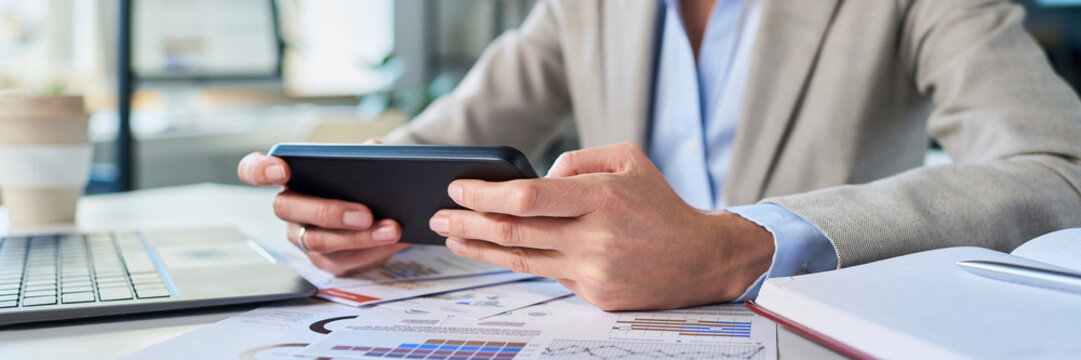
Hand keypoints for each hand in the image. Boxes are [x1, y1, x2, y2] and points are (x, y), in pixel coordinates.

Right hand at [237, 141, 407, 275]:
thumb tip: (374, 151)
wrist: (383, 206)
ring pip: (319, 241)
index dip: (260, 169)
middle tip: (365, 213)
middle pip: (290, 210)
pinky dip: (373, 251)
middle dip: (329, 212)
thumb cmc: (363, 179)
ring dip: (359, 237)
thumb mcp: (367, 160)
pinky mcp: (323, 261)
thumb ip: (366, 152)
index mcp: (289, 176)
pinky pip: (342, 261)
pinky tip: (395, 242)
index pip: (253, 170)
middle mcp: (288, 207)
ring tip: (392, 229)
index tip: (282, 168)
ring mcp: (301, 237)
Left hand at [428, 142, 773, 309]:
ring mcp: (593, 271)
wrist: (702, 259)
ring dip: (479, 248)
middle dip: (467, 223)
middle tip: (436, 217)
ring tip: (451, 237)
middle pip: (513, 232)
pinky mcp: (595, 296)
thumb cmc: (659, 204)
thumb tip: (536, 177)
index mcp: (602, 197)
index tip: (456, 188)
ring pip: (521, 260)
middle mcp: (594, 237)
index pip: (527, 196)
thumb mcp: (627, 159)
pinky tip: (494, 253)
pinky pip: (548, 274)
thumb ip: (577, 160)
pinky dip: (519, 261)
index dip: (485, 194)